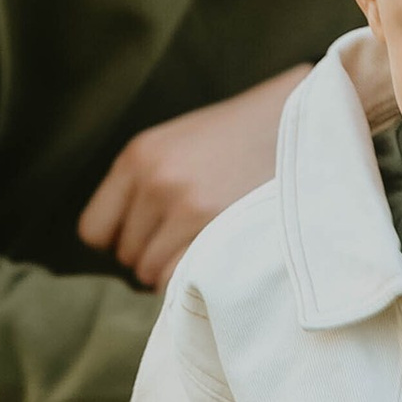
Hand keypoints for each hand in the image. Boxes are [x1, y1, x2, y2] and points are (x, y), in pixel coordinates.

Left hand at [78, 66, 309, 289]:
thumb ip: (148, 185)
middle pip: (127, 257)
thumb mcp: (183, 143)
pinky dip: (195, 280)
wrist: (307, 121)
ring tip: (211, 245)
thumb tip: (125, 250)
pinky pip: (180, 280)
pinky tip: (220, 258)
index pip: (94, 231)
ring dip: (177, 269)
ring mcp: (185, 207)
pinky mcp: (216, 230)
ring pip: (151, 274)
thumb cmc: (246, 138)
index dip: (122, 241)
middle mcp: (154, 181)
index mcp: (138, 156)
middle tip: (194, 239)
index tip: (150, 240)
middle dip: (155, 256)